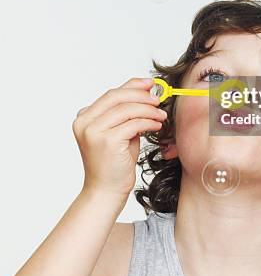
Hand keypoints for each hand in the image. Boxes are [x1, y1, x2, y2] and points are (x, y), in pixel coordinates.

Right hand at [72, 77, 165, 199]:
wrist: (105, 191)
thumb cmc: (114, 162)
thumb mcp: (121, 131)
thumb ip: (127, 112)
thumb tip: (147, 90)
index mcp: (84, 117)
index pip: (112, 93)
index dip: (133, 85)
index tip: (151, 84)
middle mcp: (84, 122)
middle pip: (117, 97)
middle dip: (141, 95)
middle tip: (158, 99)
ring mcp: (93, 132)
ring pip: (126, 109)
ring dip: (148, 110)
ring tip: (161, 114)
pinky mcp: (106, 141)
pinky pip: (133, 124)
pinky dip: (148, 122)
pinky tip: (156, 125)